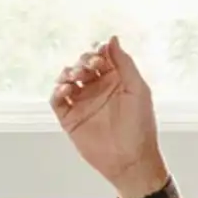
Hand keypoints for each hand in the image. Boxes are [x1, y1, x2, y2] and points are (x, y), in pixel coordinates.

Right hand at [49, 36, 168, 197]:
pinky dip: (57, 91)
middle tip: (89, 68)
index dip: (98, 52)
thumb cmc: (140, 125)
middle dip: (83, 62)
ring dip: (68, 73)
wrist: (130, 158)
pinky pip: (57, 100)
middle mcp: (97, 89)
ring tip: (74, 78)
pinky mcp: (70, 118)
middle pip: (82, 66)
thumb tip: (112, 39)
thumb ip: (124, 63)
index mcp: (116, 80)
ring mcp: (82, 104)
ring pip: (67, 80)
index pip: (101, 58)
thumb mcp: (137, 88)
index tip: (100, 54)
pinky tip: (65, 90)